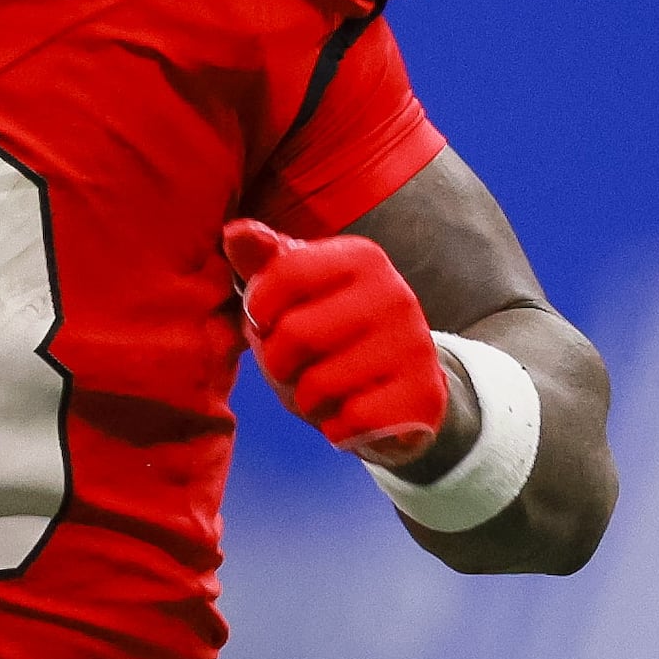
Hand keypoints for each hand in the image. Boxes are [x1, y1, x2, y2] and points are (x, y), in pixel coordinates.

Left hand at [222, 219, 447, 466]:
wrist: (400, 387)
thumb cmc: (329, 333)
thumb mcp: (292, 293)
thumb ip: (263, 261)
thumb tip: (235, 231)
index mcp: (360, 258)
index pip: (285, 275)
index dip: (259, 310)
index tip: (267, 322)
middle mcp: (394, 293)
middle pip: (296, 334)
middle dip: (278, 362)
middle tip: (295, 366)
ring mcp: (413, 344)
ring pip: (320, 384)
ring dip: (307, 399)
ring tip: (324, 390)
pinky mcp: (423, 394)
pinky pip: (352, 420)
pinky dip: (338, 427)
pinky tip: (352, 414)